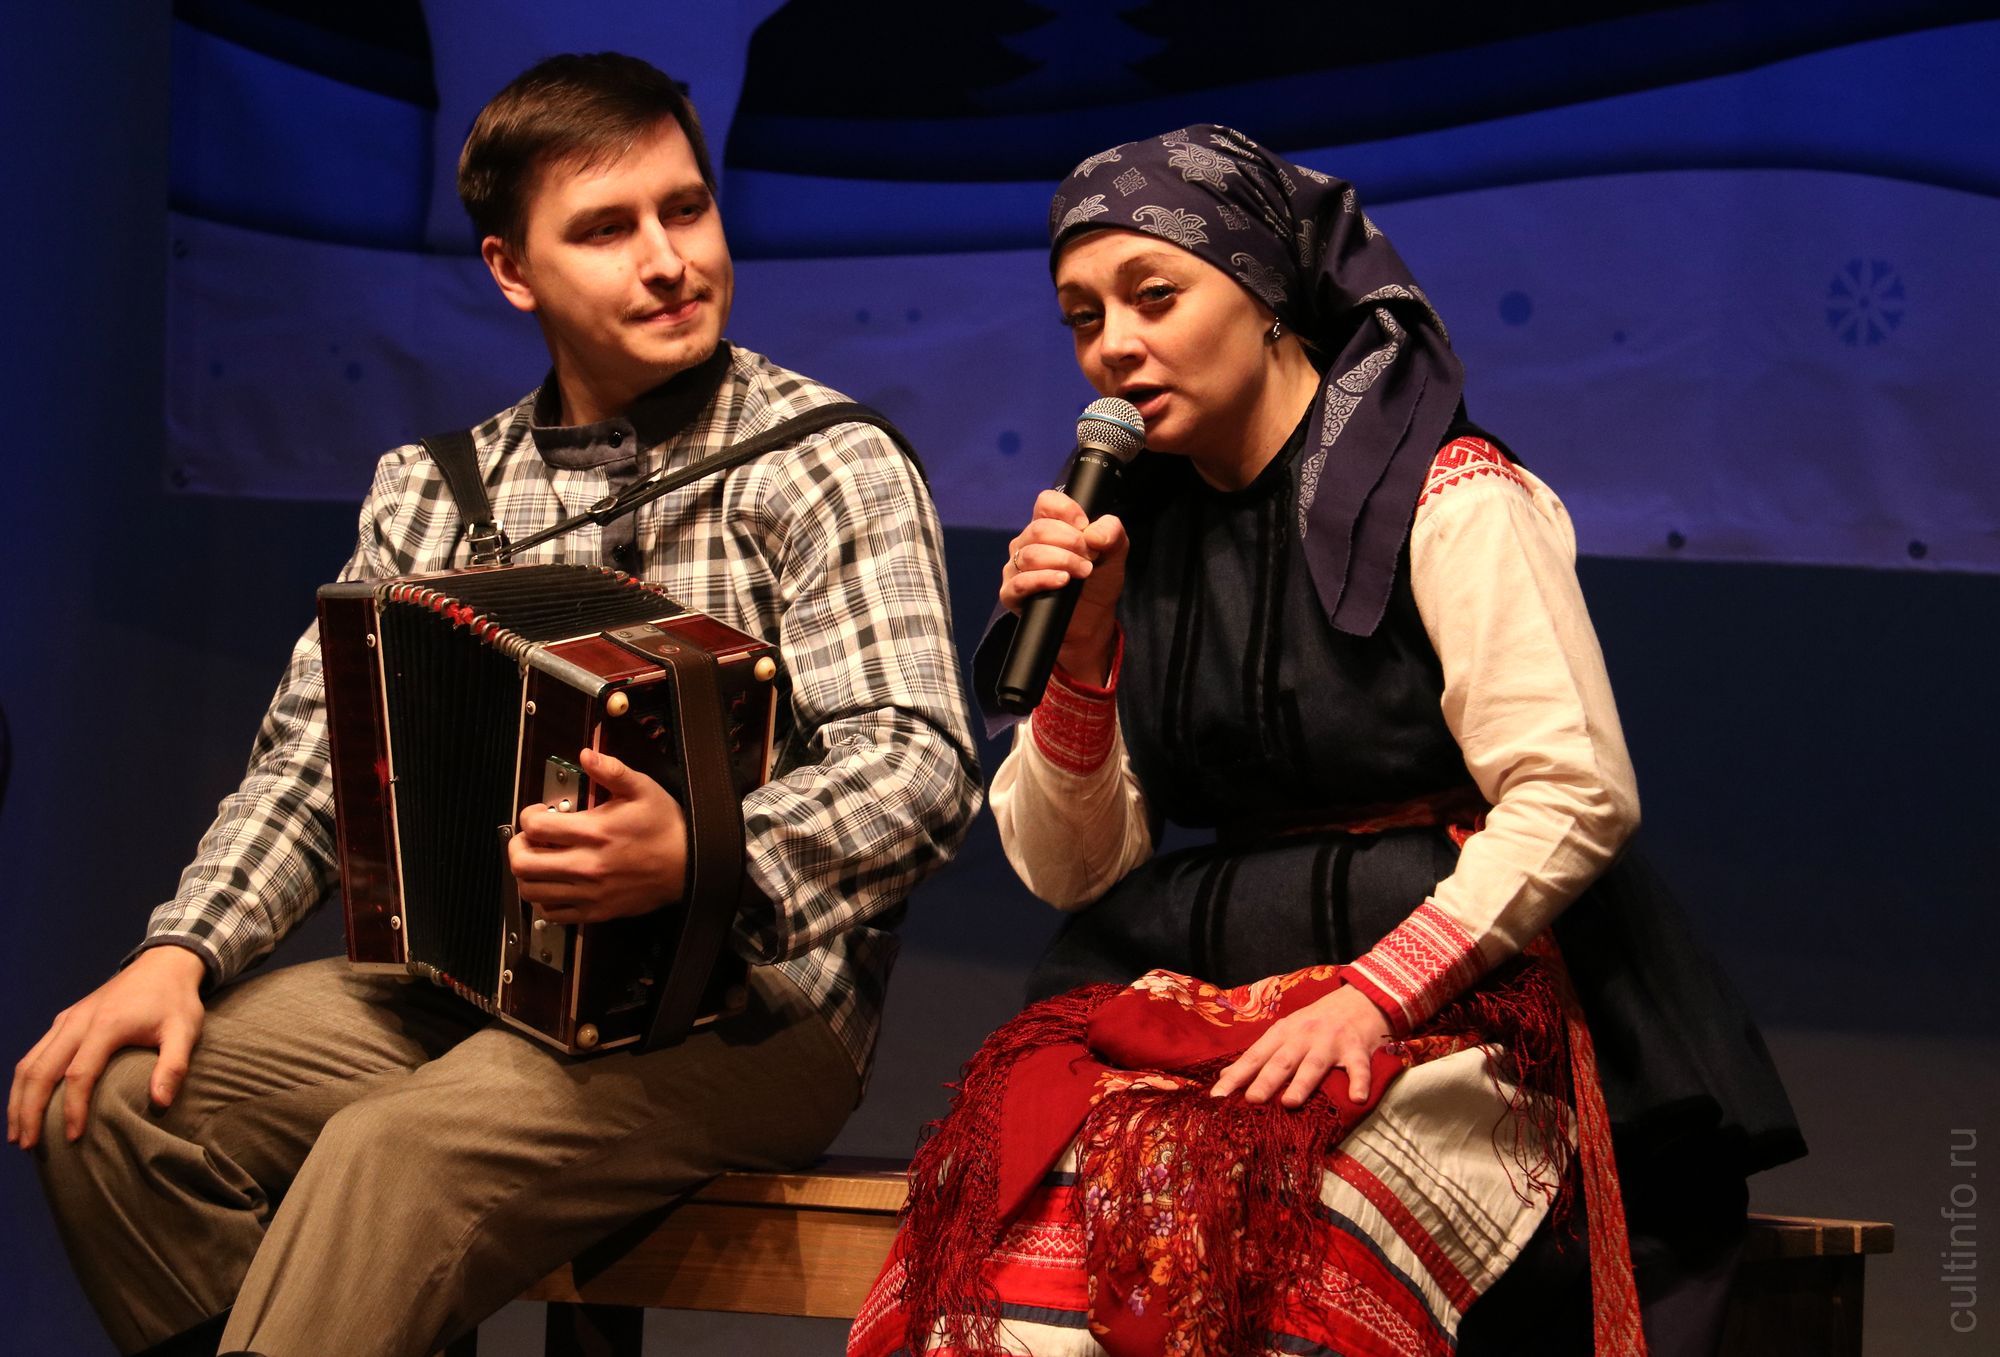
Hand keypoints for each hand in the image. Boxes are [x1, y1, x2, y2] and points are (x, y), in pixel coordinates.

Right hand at [9, 943, 207, 1149]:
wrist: (163, 964)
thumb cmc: (176, 1001)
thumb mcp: (185, 1030)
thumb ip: (174, 1066)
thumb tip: (160, 1104)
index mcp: (106, 1026)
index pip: (79, 1075)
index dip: (72, 1109)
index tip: (72, 1138)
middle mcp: (77, 1022)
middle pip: (40, 1071)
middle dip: (28, 1111)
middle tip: (27, 1145)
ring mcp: (67, 1019)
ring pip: (28, 1063)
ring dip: (18, 1099)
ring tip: (17, 1133)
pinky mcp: (64, 1019)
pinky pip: (34, 1053)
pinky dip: (24, 1081)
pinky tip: (24, 1103)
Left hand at [508, 747, 687, 924]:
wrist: (691, 866)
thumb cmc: (666, 828)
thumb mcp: (643, 789)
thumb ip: (611, 770)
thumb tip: (586, 755)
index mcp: (594, 832)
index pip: (535, 827)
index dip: (528, 816)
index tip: (539, 813)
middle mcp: (586, 865)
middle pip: (523, 864)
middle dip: (517, 846)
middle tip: (528, 839)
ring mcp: (589, 892)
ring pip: (531, 891)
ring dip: (527, 874)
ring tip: (539, 860)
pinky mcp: (595, 911)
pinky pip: (553, 913)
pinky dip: (544, 899)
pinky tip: (555, 884)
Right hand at [1000, 489, 1128, 684]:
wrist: (1093, 619)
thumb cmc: (1098, 581)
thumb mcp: (1115, 552)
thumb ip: (1112, 532)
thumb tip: (1093, 533)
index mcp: (1048, 525)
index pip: (1046, 502)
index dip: (1066, 510)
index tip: (1085, 526)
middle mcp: (1027, 543)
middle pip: (1038, 529)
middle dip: (1069, 541)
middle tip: (1090, 557)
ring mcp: (1016, 568)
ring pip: (1030, 554)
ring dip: (1062, 561)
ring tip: (1083, 572)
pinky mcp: (1011, 594)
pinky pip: (1019, 582)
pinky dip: (1042, 579)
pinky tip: (1062, 581)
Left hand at [1209, 984, 1393, 1107]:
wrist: (1357, 1001)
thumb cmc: (1314, 1022)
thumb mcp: (1284, 1033)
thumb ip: (1259, 1055)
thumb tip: (1225, 1076)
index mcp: (1282, 1033)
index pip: (1254, 1056)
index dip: (1236, 1076)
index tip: (1217, 1096)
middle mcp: (1303, 1036)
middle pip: (1281, 1060)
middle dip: (1265, 1080)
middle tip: (1251, 1100)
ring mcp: (1330, 1042)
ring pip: (1314, 1064)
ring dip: (1302, 1083)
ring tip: (1290, 1102)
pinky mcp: (1357, 1049)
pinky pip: (1358, 1067)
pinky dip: (1359, 1082)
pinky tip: (1357, 1098)